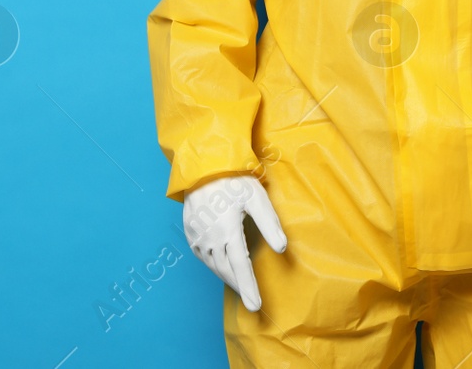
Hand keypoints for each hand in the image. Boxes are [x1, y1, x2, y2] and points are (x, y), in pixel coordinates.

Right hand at [182, 175, 287, 311]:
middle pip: (226, 270)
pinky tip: (220, 265)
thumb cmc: (232, 179)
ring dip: (226, 276)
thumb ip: (269, 223)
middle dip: (239, 286)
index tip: (255, 306)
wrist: (201, 164)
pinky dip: (212, 264)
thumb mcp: (256, 197)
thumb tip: (282, 248)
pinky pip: (201, 255)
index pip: (240, 267)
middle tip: (250, 300)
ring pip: (212, 265)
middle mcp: (210, 237)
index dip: (248, 288)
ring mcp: (197, 235)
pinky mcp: (189, 230)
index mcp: (228, 230)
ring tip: (238, 284)